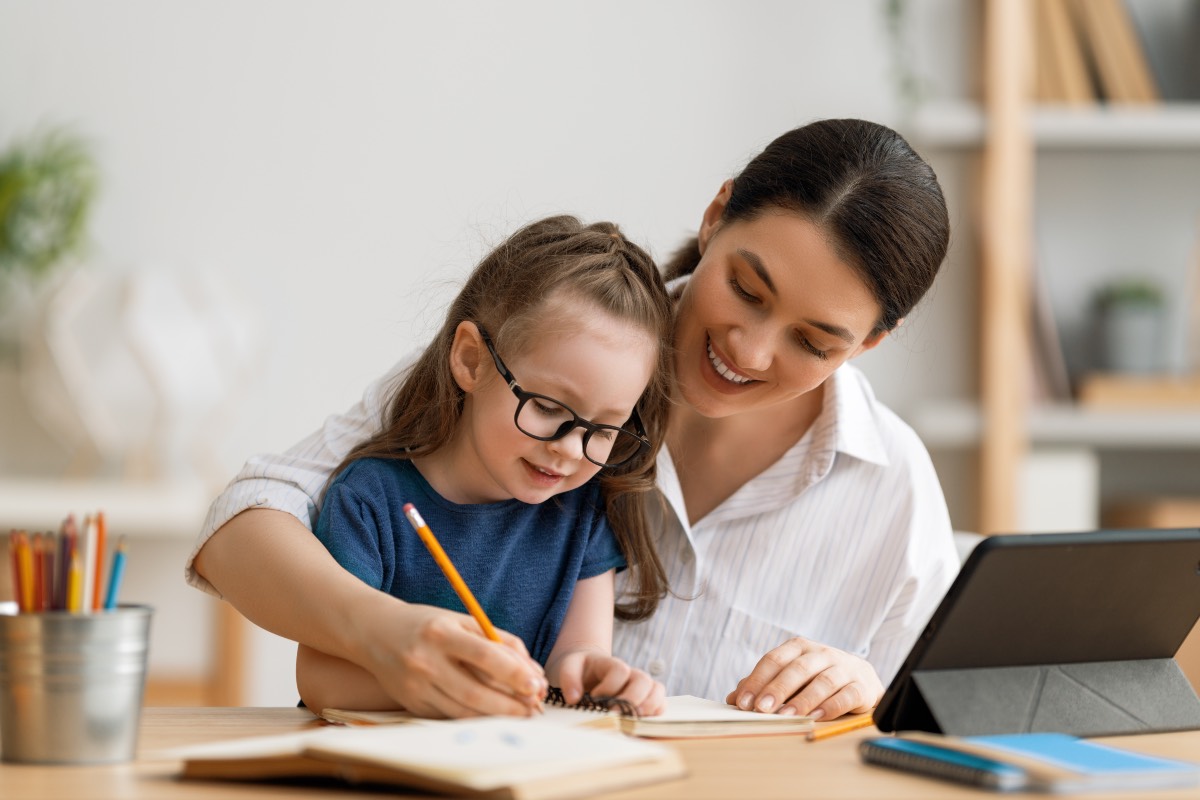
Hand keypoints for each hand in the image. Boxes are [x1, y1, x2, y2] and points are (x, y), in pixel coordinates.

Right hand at [357, 601, 546, 718]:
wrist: (374, 632)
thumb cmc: (427, 624)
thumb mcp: (461, 620)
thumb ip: (497, 640)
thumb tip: (531, 669)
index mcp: (441, 632)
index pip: (483, 655)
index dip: (512, 672)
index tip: (535, 684)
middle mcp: (425, 661)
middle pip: (474, 691)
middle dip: (509, 704)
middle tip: (533, 707)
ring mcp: (416, 686)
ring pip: (463, 710)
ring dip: (496, 716)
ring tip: (520, 714)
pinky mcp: (411, 704)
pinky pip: (449, 716)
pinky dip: (474, 717)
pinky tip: (492, 714)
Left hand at [551, 649, 665, 716]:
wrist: (591, 668)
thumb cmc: (582, 668)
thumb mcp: (570, 665)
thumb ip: (569, 678)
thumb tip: (574, 698)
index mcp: (611, 664)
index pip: (620, 670)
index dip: (610, 686)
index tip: (595, 697)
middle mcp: (631, 673)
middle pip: (643, 680)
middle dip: (632, 699)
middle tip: (616, 715)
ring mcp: (642, 685)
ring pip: (657, 690)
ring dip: (648, 707)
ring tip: (631, 720)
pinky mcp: (647, 698)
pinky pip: (661, 703)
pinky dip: (656, 714)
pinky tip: (640, 723)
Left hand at [725, 637, 882, 720]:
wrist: (861, 679)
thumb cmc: (817, 678)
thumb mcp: (790, 677)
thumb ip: (763, 685)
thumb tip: (733, 698)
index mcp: (799, 648)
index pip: (774, 660)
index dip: (757, 680)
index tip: (743, 702)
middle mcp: (822, 654)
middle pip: (797, 669)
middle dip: (777, 689)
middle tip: (762, 709)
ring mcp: (844, 668)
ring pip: (822, 681)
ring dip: (802, 700)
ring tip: (786, 716)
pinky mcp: (862, 686)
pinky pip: (846, 695)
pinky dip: (831, 707)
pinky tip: (816, 718)